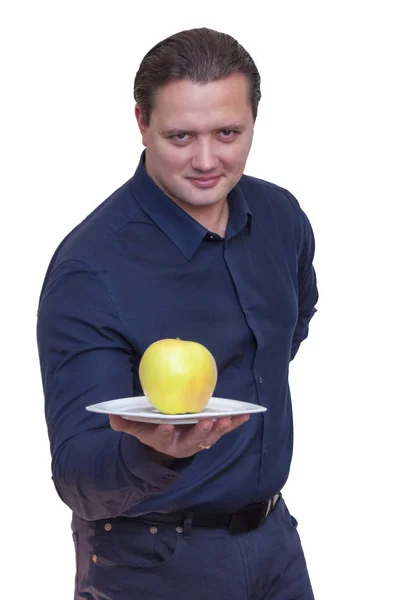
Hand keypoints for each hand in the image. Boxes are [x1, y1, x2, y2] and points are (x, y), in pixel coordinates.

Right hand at [109, 414, 249, 458]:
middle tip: (206, 421)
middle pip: (193, 439)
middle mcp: (184, 443)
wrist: (169, 441)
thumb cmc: (153, 431)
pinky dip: (234, 423)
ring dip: (220, 428)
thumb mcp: (138, 429)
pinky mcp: (212, 433)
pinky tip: (244, 415)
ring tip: (227, 419)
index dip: (165, 432)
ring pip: (211, 436)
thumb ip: (127, 424)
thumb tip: (112, 417)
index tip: (166, 424)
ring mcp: (199, 439)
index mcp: (165, 441)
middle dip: (200, 431)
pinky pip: (224, 429)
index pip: (163, 437)